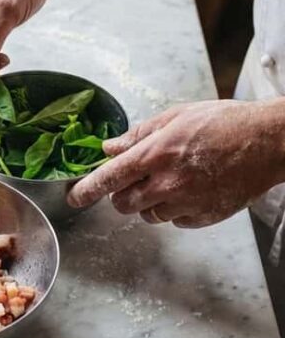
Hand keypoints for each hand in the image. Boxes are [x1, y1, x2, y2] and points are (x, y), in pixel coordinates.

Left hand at [67, 100, 284, 226]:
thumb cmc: (225, 123)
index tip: (73, 198)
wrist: (270, 142)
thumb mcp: (176, 116)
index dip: (86, 190)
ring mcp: (186, 203)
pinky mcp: (203, 217)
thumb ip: (138, 135)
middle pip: (123, 204)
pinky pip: (174, 221)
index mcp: (155, 154)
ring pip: (148, 215)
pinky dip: (174, 209)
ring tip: (172, 179)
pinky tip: (190, 189)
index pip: (108, 178)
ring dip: (149, 202)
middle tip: (136, 179)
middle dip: (121, 194)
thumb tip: (109, 148)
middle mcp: (167, 182)